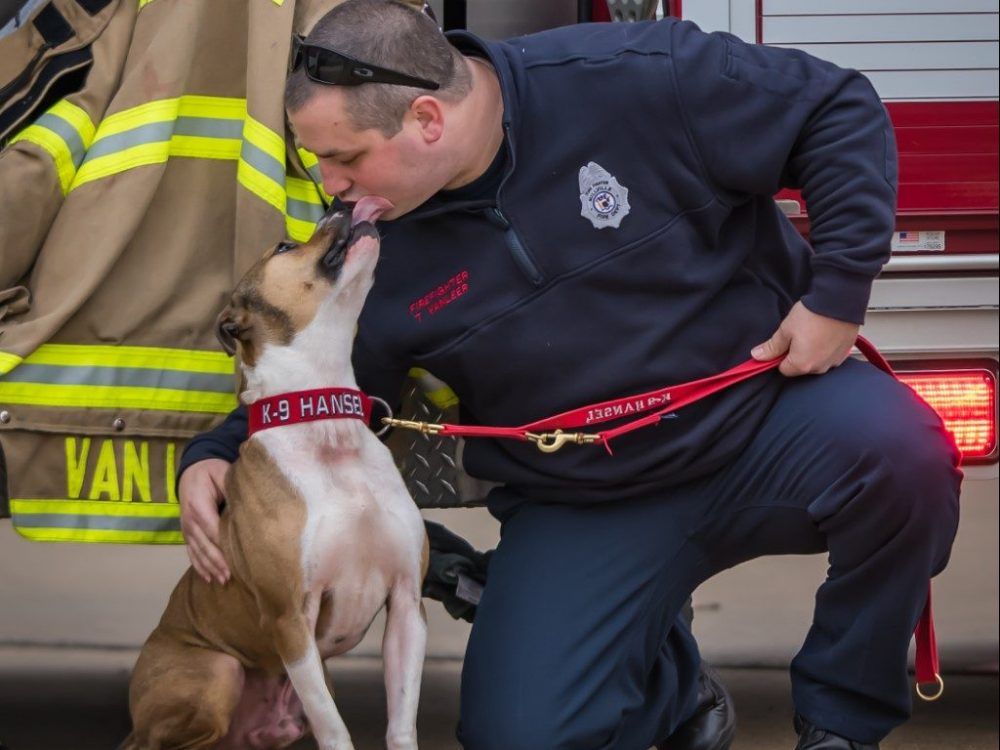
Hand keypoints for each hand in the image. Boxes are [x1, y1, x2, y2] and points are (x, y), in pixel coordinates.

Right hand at [178, 458, 231, 583]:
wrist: (192, 468)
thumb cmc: (211, 471)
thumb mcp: (223, 473)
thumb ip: (232, 488)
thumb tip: (247, 505)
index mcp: (198, 505)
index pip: (212, 529)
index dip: (223, 546)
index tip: (237, 559)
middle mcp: (189, 520)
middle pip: (204, 545)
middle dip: (217, 562)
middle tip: (231, 577)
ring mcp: (186, 528)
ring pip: (197, 552)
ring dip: (209, 567)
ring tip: (223, 580)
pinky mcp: (187, 532)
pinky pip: (191, 552)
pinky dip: (199, 565)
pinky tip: (208, 578)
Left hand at [751, 301, 858, 376]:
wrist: (840, 302)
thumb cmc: (812, 315)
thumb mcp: (786, 329)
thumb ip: (772, 347)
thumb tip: (757, 356)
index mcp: (802, 365)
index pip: (783, 369)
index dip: (780, 357)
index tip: (782, 343)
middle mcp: (819, 368)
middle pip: (801, 367)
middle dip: (796, 355)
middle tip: (798, 335)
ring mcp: (834, 361)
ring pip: (816, 362)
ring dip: (811, 352)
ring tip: (812, 332)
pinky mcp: (844, 353)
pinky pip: (829, 356)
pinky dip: (825, 348)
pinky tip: (824, 334)